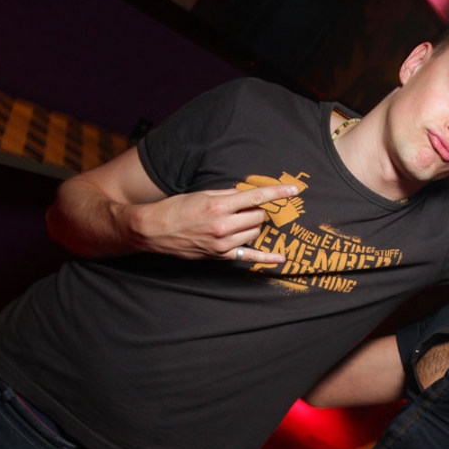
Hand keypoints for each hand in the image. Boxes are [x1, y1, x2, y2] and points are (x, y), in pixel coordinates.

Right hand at [128, 183, 300, 261]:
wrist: (153, 230)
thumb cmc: (176, 209)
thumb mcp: (202, 194)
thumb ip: (227, 194)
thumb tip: (247, 195)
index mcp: (219, 205)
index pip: (256, 197)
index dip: (277, 192)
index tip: (294, 190)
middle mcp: (224, 225)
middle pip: (258, 216)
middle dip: (257, 210)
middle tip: (245, 207)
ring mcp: (223, 243)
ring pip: (255, 232)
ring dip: (253, 224)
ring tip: (237, 221)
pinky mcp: (221, 256)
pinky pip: (249, 257)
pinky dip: (266, 258)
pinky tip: (281, 258)